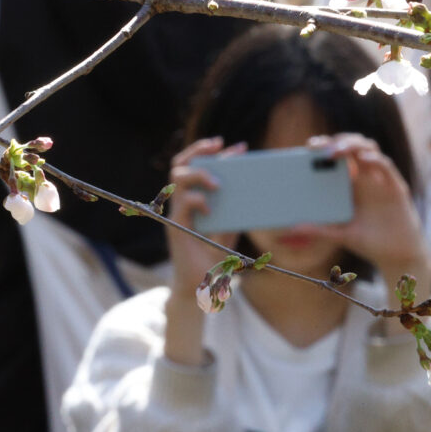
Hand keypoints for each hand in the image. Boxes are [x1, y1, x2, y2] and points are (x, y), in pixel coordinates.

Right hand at [162, 138, 245, 366]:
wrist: (200, 286)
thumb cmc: (214, 258)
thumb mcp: (230, 230)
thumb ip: (235, 212)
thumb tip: (254, 190)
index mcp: (194, 199)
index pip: (197, 165)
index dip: (212, 151)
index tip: (236, 147)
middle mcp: (182, 202)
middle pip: (181, 163)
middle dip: (199, 149)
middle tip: (219, 145)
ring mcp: (177, 213)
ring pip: (177, 177)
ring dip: (198, 173)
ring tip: (217, 183)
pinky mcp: (176, 227)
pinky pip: (183, 203)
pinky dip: (197, 200)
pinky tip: (210, 208)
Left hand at [298, 134, 430, 299]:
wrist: (397, 255)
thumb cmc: (369, 241)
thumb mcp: (339, 235)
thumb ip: (318, 230)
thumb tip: (292, 228)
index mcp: (349, 184)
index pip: (337, 156)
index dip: (324, 147)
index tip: (309, 146)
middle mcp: (365, 177)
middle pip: (351, 147)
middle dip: (335, 141)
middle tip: (318, 147)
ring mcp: (380, 180)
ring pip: (368, 149)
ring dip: (352, 144)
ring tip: (336, 150)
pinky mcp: (395, 187)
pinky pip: (386, 166)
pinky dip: (375, 159)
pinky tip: (363, 159)